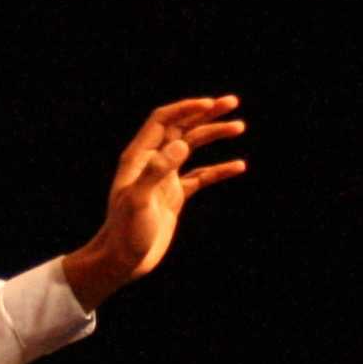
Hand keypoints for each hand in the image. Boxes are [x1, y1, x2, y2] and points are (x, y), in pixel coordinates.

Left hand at [62, 95, 246, 308]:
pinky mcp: (175, 196)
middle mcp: (152, 162)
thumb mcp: (139, 202)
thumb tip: (182, 144)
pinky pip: (201, 176)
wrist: (123, 261)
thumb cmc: (125, 232)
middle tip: (233, 102)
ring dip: (215, 135)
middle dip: (206, 113)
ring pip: (193, 147)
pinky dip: (219, 170)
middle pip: (181, 127)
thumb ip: (157, 172)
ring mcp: (165, 178)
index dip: (187, 108)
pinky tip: (238, 166)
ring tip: (240, 126)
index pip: (163, 120)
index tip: (211, 103)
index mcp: (139, 157)